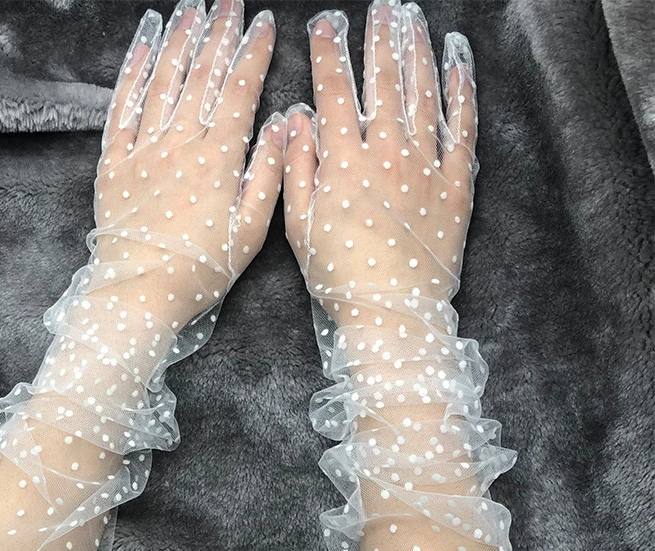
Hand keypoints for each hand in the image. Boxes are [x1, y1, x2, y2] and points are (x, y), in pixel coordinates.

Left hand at [92, 0, 284, 329]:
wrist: (141, 290)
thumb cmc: (201, 268)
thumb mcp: (250, 230)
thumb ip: (267, 174)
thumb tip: (279, 126)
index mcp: (218, 159)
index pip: (239, 91)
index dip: (253, 54)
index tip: (264, 25)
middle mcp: (180, 142)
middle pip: (201, 76)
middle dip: (218, 33)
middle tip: (229, 3)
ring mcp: (144, 148)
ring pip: (163, 80)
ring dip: (179, 40)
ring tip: (191, 10)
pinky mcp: (115, 161)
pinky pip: (123, 104)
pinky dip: (133, 69)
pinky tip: (144, 44)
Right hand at [283, 1, 476, 324]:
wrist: (392, 312)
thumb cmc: (339, 275)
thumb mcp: (300, 225)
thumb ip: (298, 166)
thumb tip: (296, 117)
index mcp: (344, 163)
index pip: (334, 92)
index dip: (328, 54)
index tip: (324, 26)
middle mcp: (387, 153)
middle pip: (384, 81)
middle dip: (379, 38)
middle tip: (380, 8)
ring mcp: (426, 165)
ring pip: (423, 92)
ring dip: (417, 49)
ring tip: (412, 18)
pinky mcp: (455, 183)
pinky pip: (463, 126)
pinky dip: (461, 88)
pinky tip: (457, 58)